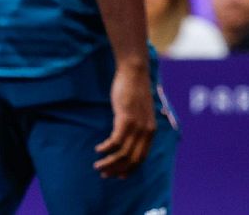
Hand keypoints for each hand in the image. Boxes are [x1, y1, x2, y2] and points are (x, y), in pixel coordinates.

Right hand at [94, 60, 155, 177]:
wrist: (135, 72)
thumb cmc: (134, 91)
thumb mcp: (140, 112)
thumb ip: (137, 125)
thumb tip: (128, 138)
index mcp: (150, 131)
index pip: (142, 158)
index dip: (130, 170)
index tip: (119, 176)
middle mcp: (146, 131)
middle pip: (132, 160)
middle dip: (117, 170)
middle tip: (104, 174)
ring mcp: (137, 126)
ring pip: (122, 154)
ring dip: (108, 163)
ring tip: (97, 166)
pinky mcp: (126, 119)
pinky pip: (115, 141)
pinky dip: (106, 149)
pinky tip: (98, 149)